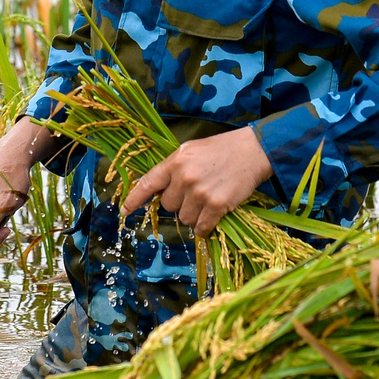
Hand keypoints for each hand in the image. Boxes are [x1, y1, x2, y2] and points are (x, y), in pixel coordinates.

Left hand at [119, 127, 272, 237]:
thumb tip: (159, 192)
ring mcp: (199, 192)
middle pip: (169, 206)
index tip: (125, 210)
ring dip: (194, 215)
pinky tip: (213, 215)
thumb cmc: (221, 150)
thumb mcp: (191, 151)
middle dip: (180, 203)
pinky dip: (205, 226)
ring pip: (184, 219)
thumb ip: (173, 168)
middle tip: (196, 191)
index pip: (148, 183)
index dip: (134, 198)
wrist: (252, 151)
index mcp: (175, 161)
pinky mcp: (216, 205)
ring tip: (209, 198)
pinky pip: (201, 228)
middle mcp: (184, 177)